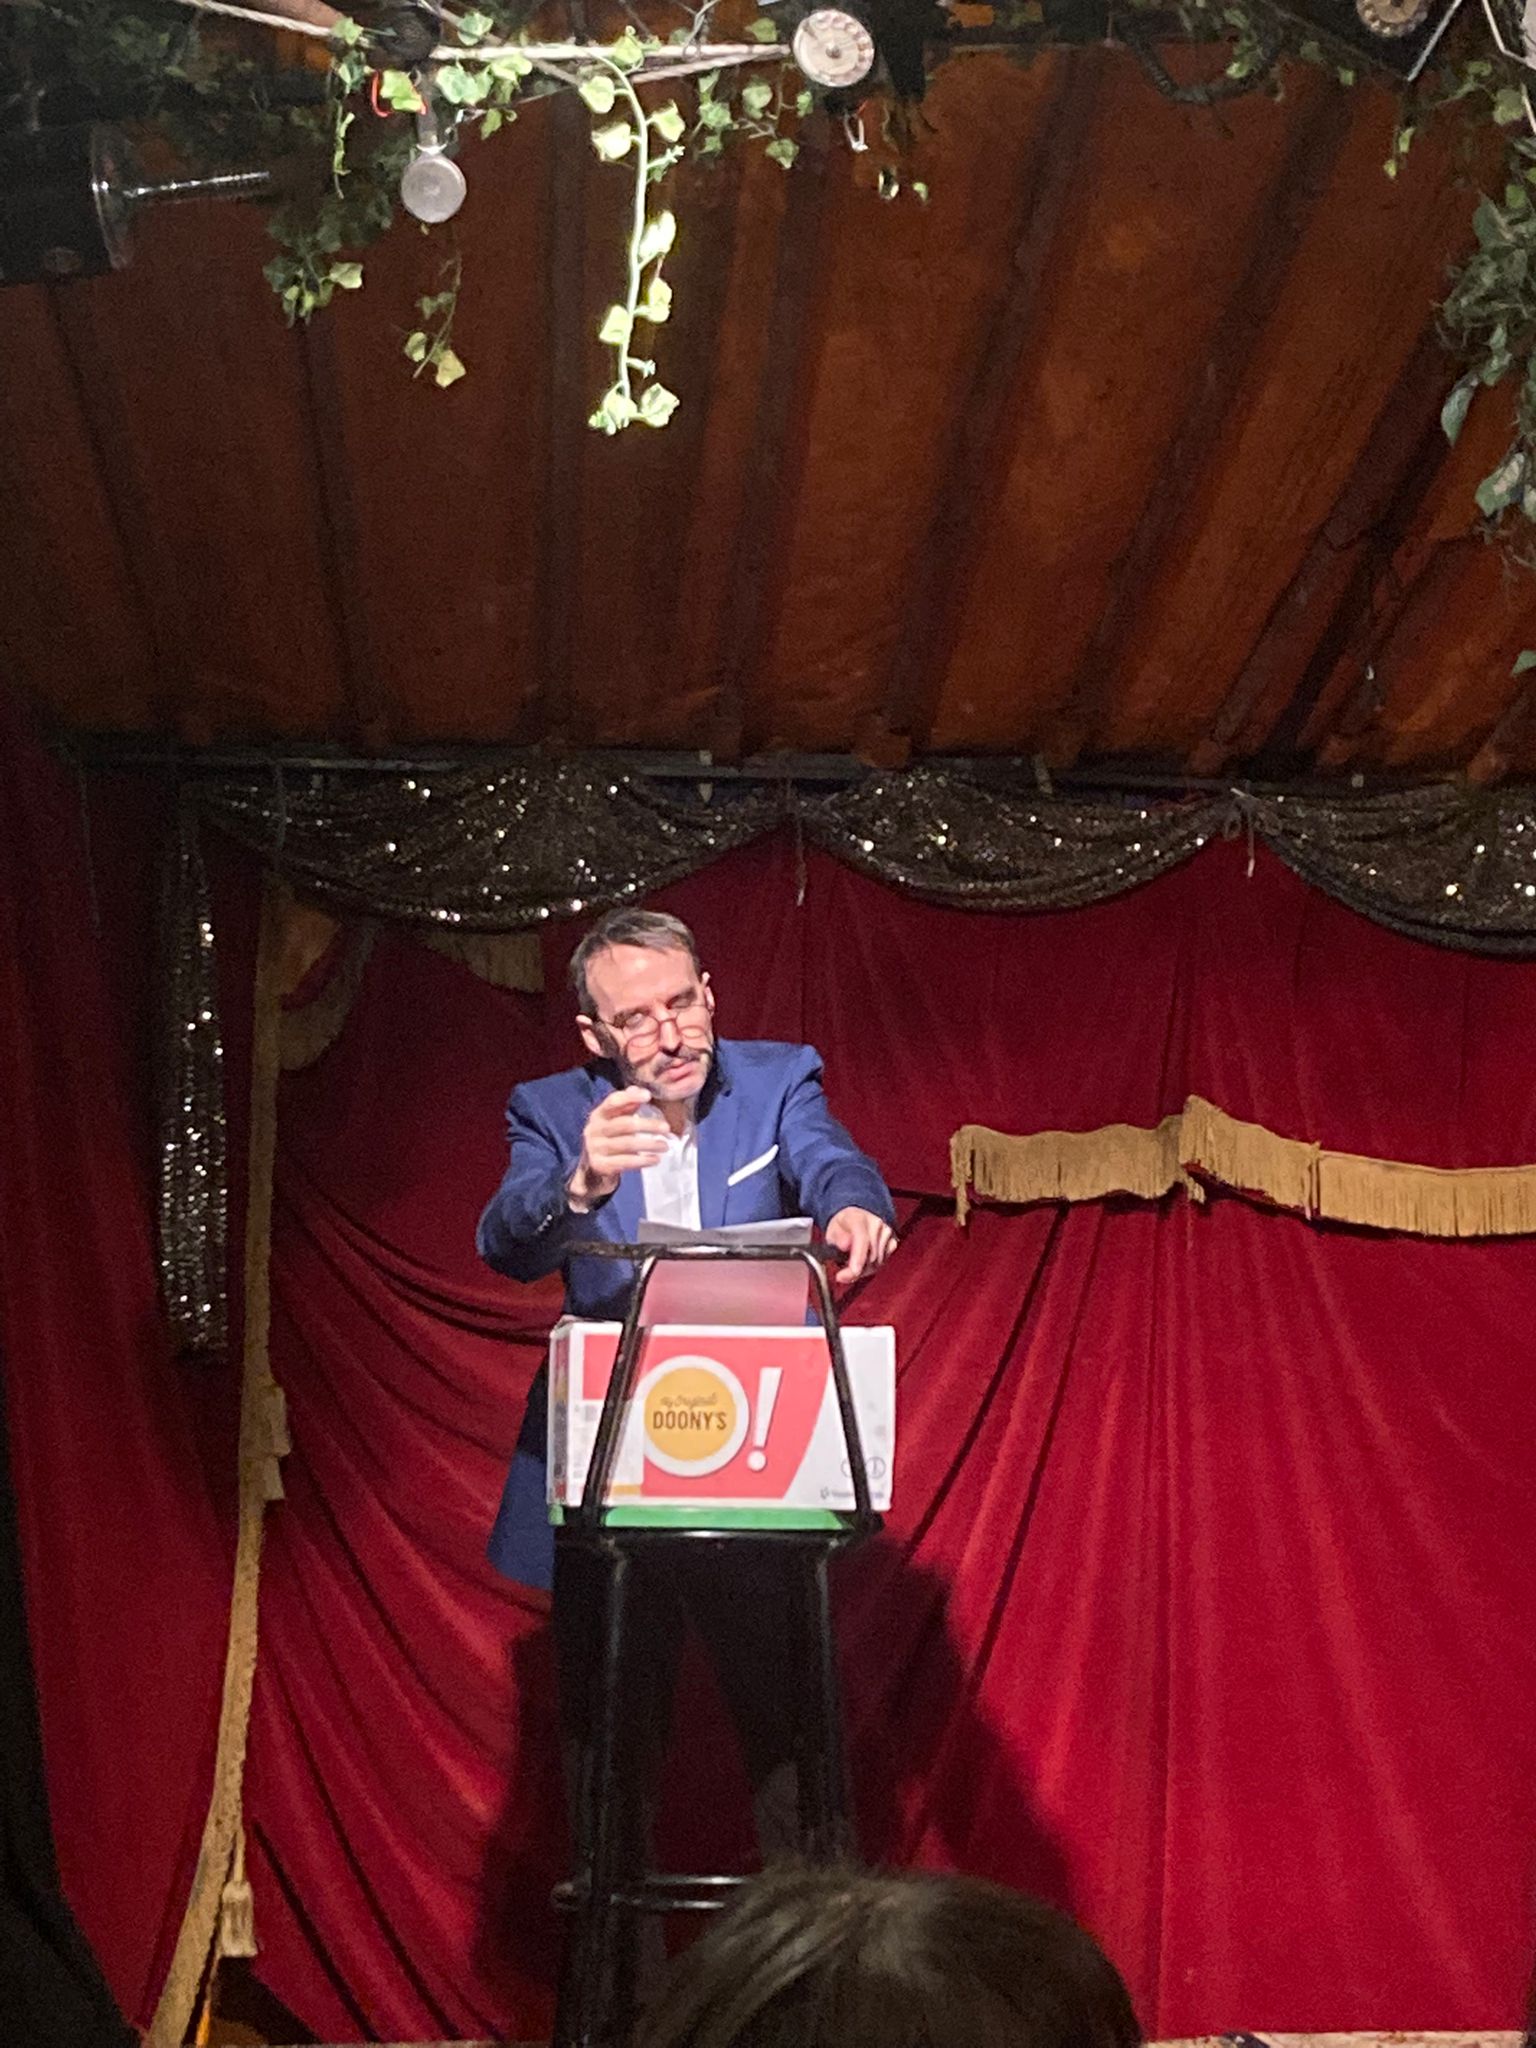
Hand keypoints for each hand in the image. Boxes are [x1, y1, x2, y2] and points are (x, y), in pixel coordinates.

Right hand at [568, 1088, 668, 1208]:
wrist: (593, 1169)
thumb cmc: (610, 1139)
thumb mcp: (615, 1120)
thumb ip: (628, 1106)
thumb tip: (641, 1091)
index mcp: (598, 1114)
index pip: (612, 1101)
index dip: (629, 1097)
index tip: (648, 1096)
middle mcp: (594, 1129)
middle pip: (624, 1124)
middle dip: (648, 1125)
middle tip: (666, 1128)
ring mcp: (596, 1148)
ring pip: (627, 1144)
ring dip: (649, 1144)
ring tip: (665, 1146)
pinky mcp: (601, 1165)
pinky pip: (625, 1162)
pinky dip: (642, 1161)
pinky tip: (655, 1159)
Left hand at [824, 1207, 896, 1285]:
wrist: (853, 1220)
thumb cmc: (842, 1228)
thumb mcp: (832, 1232)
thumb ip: (837, 1238)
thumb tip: (845, 1245)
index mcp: (858, 1218)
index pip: (862, 1238)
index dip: (859, 1257)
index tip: (854, 1272)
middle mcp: (875, 1223)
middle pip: (871, 1255)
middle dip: (857, 1270)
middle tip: (843, 1275)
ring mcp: (886, 1232)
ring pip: (877, 1262)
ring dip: (864, 1270)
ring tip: (853, 1266)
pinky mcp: (893, 1241)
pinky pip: (883, 1262)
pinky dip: (872, 1267)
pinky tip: (864, 1262)